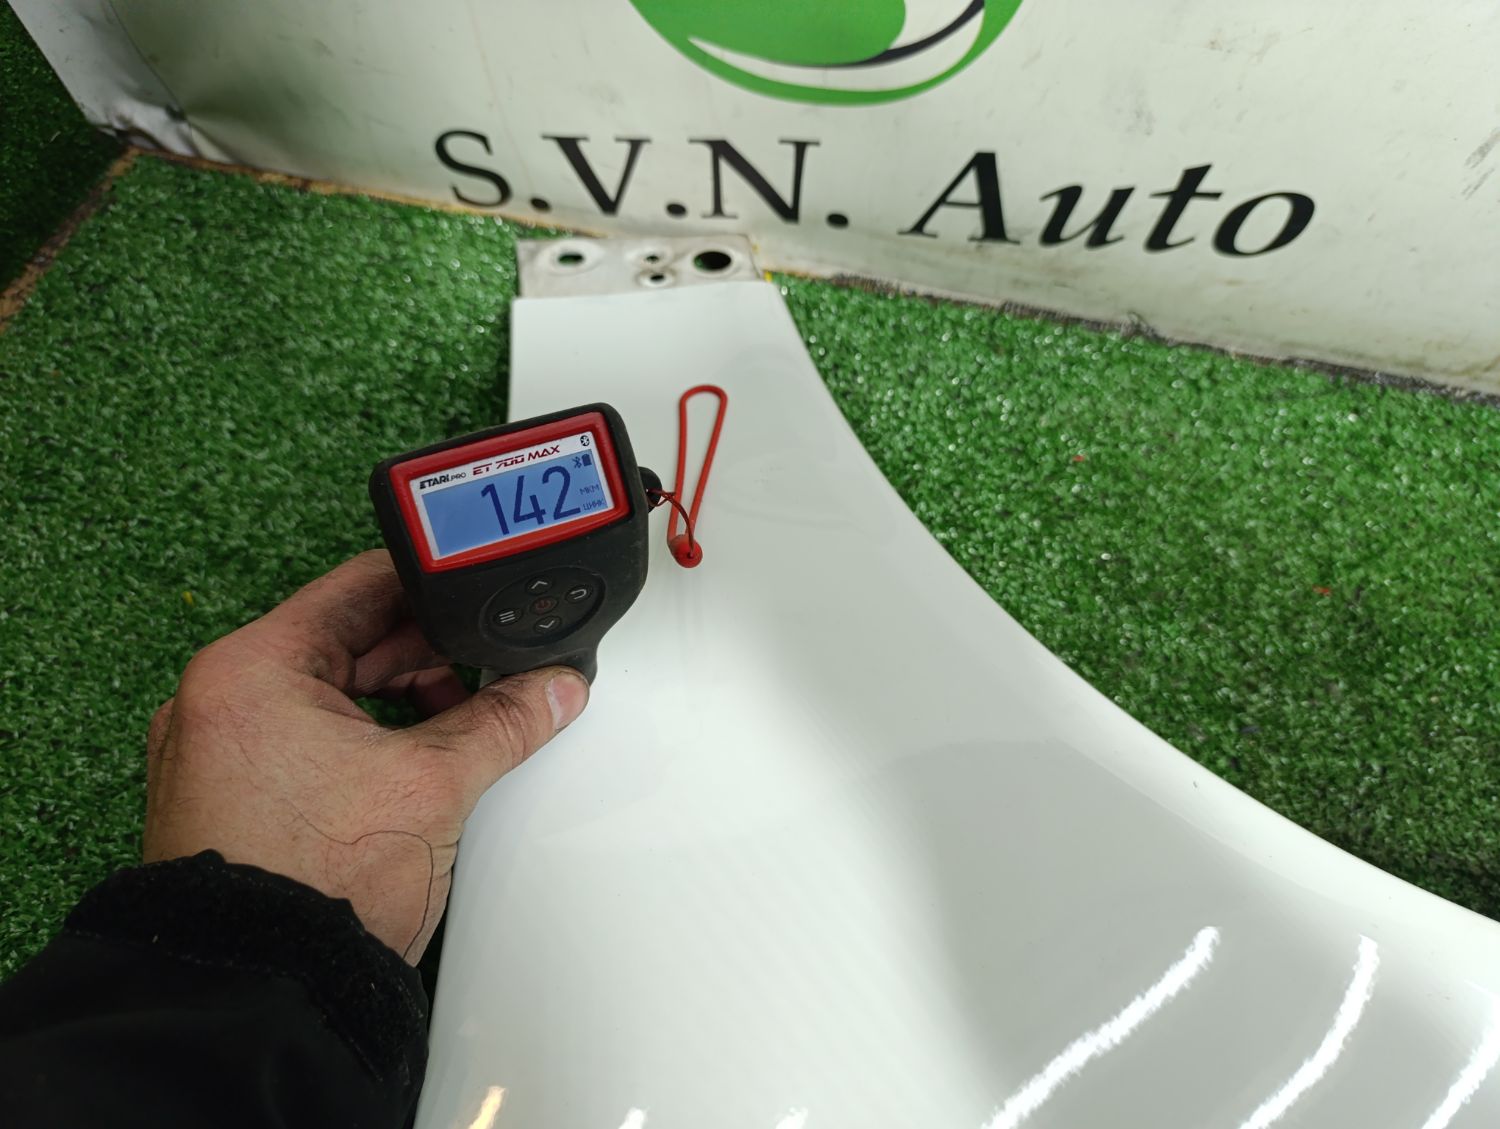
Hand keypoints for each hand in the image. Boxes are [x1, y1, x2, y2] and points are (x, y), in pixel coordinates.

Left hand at [143, 550, 588, 962]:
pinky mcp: (231, 797)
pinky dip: (365, 739)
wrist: (263, 997)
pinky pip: (309, 737)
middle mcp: (219, 701)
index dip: (432, 585)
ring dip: (401, 699)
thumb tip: (552, 689)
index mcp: (249, 670)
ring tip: (461, 725)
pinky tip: (416, 762)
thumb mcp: (433, 785)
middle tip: (490, 668)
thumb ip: (503, 722)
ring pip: (331, 692)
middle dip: (426, 655)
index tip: (479, 591)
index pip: (358, 586)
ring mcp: (219, 752)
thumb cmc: (311, 889)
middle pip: (346, 640)